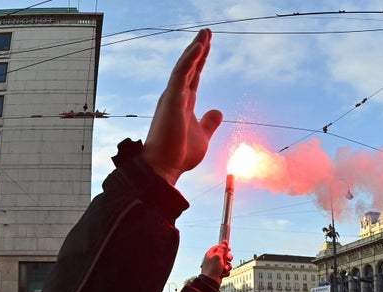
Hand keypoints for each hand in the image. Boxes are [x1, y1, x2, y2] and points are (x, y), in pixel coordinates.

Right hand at [142, 29, 222, 185]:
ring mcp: (173, 96)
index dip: (201, 62)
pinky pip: (182, 73)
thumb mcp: (203, 137)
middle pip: (190, 67)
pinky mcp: (171, 98)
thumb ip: (209, 122)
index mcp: (184, 104)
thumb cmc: (180, 155)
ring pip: (185, 66)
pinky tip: (199, 46)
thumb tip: (218, 111)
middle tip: (207, 32)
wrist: (165, 167)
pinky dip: (190, 59)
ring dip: (195, 48)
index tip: (207, 46)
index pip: (194, 77)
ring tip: (206, 33)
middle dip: (198, 49)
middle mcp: (176, 96)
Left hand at [200, 241, 232, 282]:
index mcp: (210, 254)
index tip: (229, 249)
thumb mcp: (218, 256)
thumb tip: (225, 241)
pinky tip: (223, 274)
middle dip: (228, 258)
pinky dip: (226, 272)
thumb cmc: (212, 269)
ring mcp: (216, 266)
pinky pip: (226, 270)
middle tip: (228, 259)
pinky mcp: (219, 272)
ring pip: (226, 263)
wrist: (210, 282)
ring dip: (228, 266)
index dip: (224, 247)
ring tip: (225, 269)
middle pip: (224, 255)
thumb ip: (222, 248)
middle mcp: (213, 260)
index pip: (218, 247)